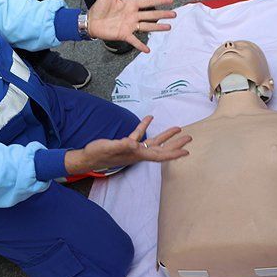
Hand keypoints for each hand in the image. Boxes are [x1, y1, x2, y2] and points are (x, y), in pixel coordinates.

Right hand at [65, 115, 190, 174]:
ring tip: (177, 128)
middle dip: (175, 144)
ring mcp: (133, 149)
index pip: (159, 155)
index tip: (187, 151)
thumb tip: (134, 143)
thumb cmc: (98, 154)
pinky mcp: (126, 143)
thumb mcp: (109, 148)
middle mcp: (138, 153)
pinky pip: (139, 134)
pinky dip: (145, 126)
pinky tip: (149, 118)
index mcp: (137, 155)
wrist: (87, 157)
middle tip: (189, 138)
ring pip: (154, 142)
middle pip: (161, 149)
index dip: (173, 153)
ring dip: (165, 136)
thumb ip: (122, 145)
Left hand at [86, 0, 175, 52]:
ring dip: (158, 28)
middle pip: (151, 14)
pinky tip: (148, 50)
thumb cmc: (99, 7)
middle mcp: (133, 15)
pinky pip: (134, 41)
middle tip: (174, 14)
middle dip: (163, 14)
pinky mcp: (124, 34)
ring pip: (147, 26)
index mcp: (131, 4)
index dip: (159, 0)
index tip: (170, 0)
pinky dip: (140, 45)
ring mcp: (130, 25)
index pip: (148, 2)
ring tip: (169, 27)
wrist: (90, 21)